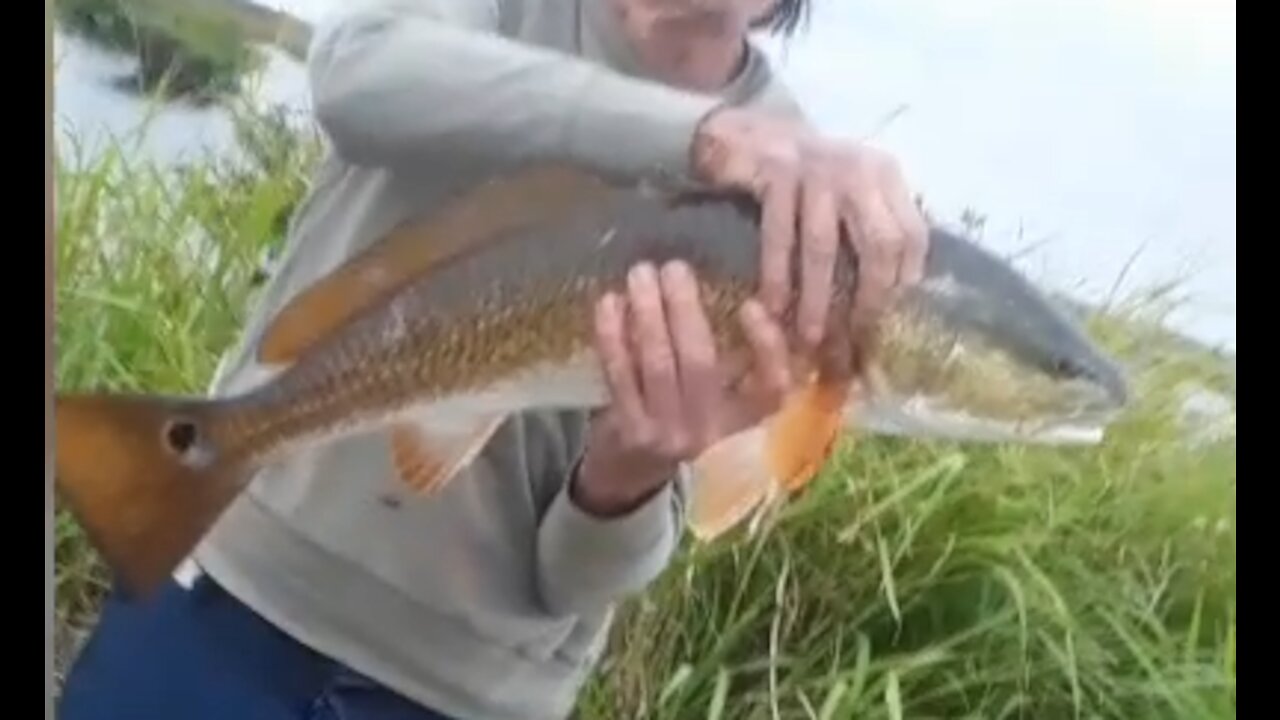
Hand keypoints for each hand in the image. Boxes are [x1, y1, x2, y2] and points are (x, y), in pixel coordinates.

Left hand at [572, 260, 792, 516]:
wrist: (632, 473)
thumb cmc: (682, 417)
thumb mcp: (717, 398)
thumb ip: (730, 357)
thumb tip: (726, 283)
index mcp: (744, 420)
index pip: (772, 388)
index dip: (767, 347)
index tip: (751, 304)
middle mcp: (710, 431)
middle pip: (700, 364)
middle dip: (685, 309)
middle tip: (673, 267)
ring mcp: (667, 435)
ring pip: (658, 365)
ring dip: (647, 314)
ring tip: (640, 275)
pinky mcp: (630, 432)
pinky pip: (620, 376)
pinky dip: (613, 336)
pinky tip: (609, 303)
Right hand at [689, 107, 929, 343]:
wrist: (753, 132)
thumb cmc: (809, 176)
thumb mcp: (854, 189)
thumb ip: (876, 225)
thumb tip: (898, 291)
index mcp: (885, 174)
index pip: (912, 234)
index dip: (904, 279)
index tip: (888, 317)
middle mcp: (859, 168)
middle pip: (879, 243)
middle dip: (869, 297)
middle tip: (854, 335)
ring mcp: (817, 169)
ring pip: (823, 246)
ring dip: (818, 298)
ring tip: (811, 336)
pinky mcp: (776, 173)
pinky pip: (779, 236)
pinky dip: (777, 276)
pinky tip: (773, 305)